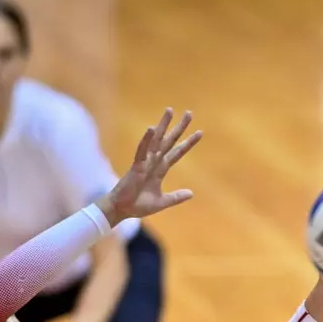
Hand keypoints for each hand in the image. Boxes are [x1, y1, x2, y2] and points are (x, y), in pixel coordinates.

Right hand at [99, 109, 201, 225]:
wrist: (122, 210)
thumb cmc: (138, 205)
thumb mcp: (162, 202)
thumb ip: (176, 197)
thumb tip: (191, 193)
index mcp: (161, 169)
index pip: (177, 153)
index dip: (188, 143)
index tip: (200, 132)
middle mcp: (154, 162)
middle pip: (169, 141)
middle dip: (179, 128)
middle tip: (190, 113)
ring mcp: (145, 163)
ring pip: (156, 140)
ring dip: (163, 126)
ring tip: (170, 111)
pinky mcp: (136, 167)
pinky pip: (142, 151)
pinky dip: (146, 140)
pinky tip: (152, 129)